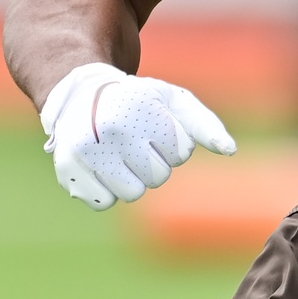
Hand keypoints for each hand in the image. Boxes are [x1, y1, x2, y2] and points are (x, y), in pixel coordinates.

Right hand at [39, 63, 235, 209]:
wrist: (82, 95)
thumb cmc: (137, 102)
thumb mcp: (173, 101)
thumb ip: (205, 124)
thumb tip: (230, 150)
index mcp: (142, 106)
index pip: (181, 152)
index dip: (173, 142)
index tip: (153, 124)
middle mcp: (111, 127)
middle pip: (158, 176)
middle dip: (153, 162)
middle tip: (135, 140)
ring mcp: (86, 150)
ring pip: (132, 193)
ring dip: (132, 178)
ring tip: (118, 153)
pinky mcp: (67, 170)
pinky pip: (103, 203)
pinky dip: (106, 189)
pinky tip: (100, 165)